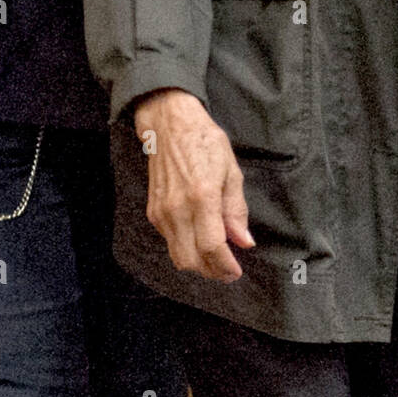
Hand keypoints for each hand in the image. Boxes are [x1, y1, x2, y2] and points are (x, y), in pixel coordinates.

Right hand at [134, 88, 254, 281]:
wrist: (170, 124)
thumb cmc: (204, 141)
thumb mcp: (230, 170)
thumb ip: (236, 209)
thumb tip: (244, 241)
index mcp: (202, 196)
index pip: (212, 247)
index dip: (225, 266)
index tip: (236, 272)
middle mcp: (178, 208)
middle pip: (191, 260)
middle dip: (211, 272)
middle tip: (227, 270)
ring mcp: (162, 212)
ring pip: (177, 256)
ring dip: (197, 264)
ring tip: (215, 258)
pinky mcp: (153, 211)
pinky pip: (169, 242)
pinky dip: (185, 248)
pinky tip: (198, 238)